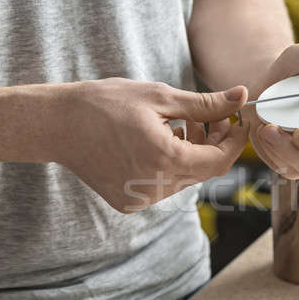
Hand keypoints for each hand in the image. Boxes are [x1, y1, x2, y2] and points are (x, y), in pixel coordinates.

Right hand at [52, 78, 247, 212]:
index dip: (235, 142)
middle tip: (212, 117)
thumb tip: (241, 97)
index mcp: (166, 160)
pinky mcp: (129, 202)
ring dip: (192, 154)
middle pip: (204, 171)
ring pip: (186, 179)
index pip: (219, 160)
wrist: (57, 124)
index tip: (239, 123)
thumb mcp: (160, 97)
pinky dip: (171, 166)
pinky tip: (161, 142)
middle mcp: (156, 187)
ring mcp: (141, 198)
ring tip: (181, 126)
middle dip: (214, 144)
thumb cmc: (106, 104)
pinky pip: (164, 186)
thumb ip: (205, 104)